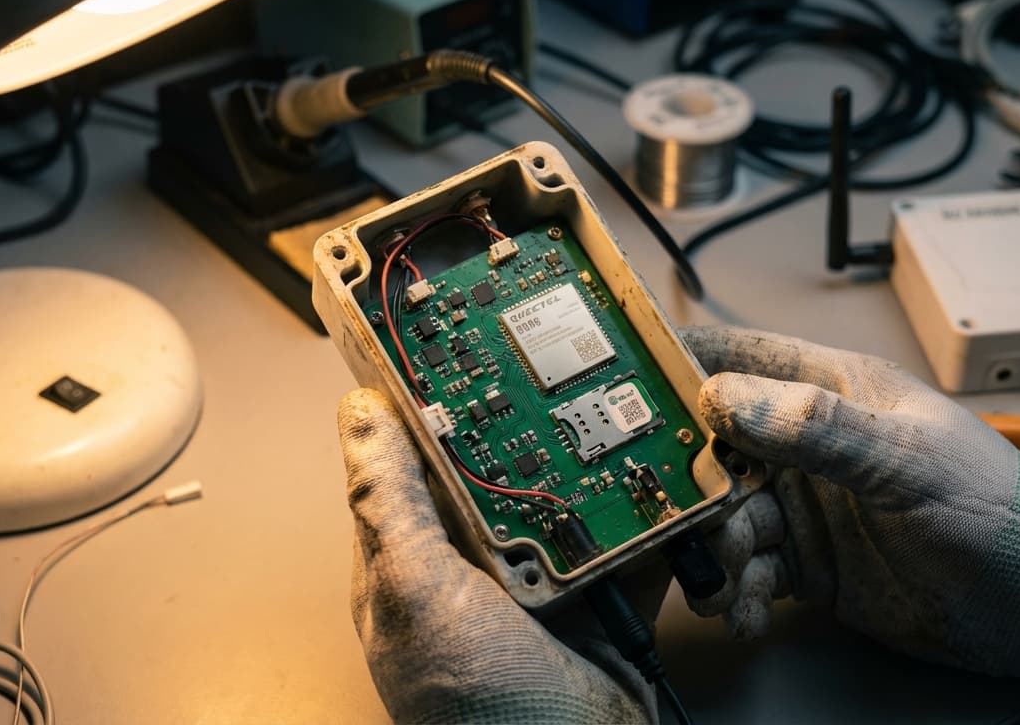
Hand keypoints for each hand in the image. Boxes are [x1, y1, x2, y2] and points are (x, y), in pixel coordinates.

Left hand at [338, 388, 661, 722]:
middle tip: (559, 357)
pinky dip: (647, 511)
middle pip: (499, 463)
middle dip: (530, 414)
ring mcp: (540, 579)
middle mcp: (473, 562)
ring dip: (595, 456)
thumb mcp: (416, 596)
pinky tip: (662, 477)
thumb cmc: (475, 713)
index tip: (454, 331)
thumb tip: (357, 414)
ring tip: (619, 405)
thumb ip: (390, 506)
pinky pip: (626, 537)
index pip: (411, 452)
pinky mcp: (600, 596)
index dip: (429, 392)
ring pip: (566, 492)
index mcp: (412, 557)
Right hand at [678, 326, 1019, 692]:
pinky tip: (747, 609)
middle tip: (668, 511)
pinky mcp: (806, 562)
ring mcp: (803, 503)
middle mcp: (804, 442)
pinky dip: (737, 592)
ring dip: (713, 548)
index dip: (678, 360)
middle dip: (685, 477)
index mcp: (830, 389)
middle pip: (711, 443)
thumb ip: (820, 429)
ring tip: (726, 579)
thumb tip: (728, 398)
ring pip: (722, 514)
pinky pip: (747, 570)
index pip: (738, 354)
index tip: (623, 384)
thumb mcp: (907, 461)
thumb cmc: (996, 509)